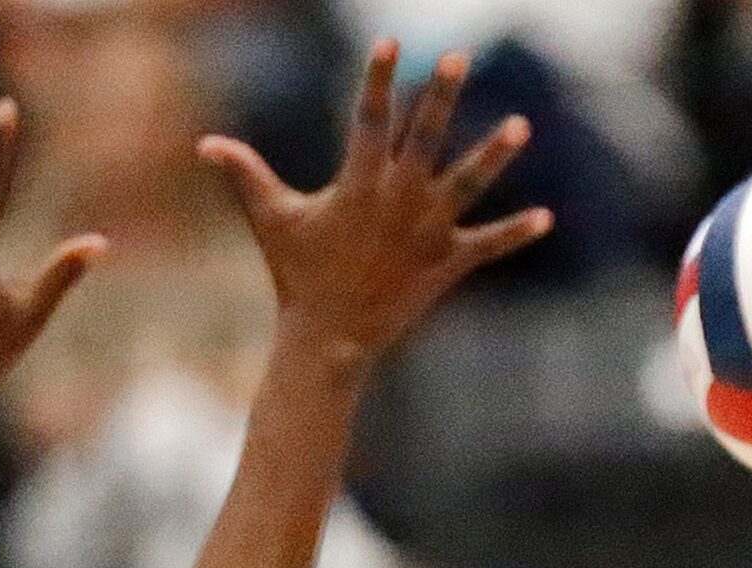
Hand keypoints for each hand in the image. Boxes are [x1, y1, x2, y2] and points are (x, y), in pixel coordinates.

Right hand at [197, 41, 554, 364]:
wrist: (329, 341)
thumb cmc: (297, 277)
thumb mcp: (271, 221)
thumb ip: (245, 175)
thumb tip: (205, 145)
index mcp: (358, 186)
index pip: (369, 120)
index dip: (378, 80)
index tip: (390, 42)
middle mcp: (397, 203)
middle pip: (424, 139)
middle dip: (439, 96)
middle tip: (458, 56)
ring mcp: (426, 233)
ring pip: (466, 186)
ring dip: (494, 155)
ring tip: (522, 125)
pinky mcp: (446, 264)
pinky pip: (487, 246)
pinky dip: (515, 233)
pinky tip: (546, 218)